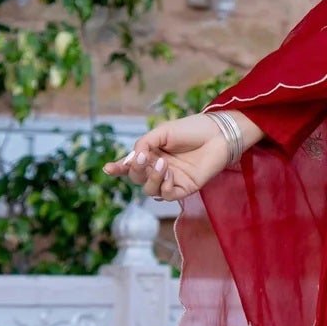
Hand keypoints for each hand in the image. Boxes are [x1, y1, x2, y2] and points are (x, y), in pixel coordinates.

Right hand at [103, 111, 261, 202]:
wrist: (218, 134)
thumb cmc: (191, 129)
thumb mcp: (162, 132)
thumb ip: (144, 143)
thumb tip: (131, 158)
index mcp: (151, 153)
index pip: (131, 165)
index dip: (118, 168)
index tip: (109, 169)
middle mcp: (159, 168)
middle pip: (137, 178)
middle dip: (137, 170)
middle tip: (144, 158)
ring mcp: (171, 179)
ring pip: (149, 189)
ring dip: (152, 178)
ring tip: (164, 164)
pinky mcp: (185, 188)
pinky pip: (167, 196)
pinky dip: (164, 187)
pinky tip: (169, 174)